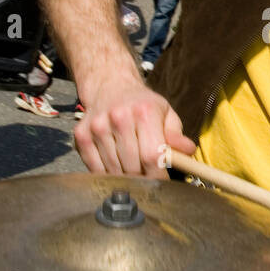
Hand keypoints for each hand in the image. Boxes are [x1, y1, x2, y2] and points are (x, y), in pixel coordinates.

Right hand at [73, 73, 194, 176]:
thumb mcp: (165, 114)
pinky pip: (95, 168)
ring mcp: (97, 127)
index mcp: (144, 112)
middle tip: (147, 177)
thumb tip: (188, 152)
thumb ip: (176, 135)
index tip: (163, 184)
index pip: (152, 156)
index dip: (158, 176)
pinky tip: (115, 166)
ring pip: (113, 171)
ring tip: (132, 168)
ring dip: (125, 177)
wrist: (110, 86)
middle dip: (142, 179)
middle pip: (132, 167)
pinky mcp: (81, 135)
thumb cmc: (143, 104)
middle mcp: (118, 117)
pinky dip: (106, 174)